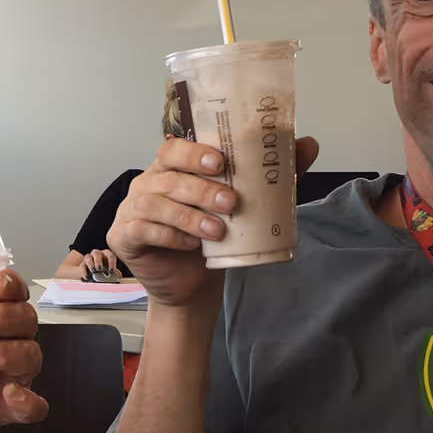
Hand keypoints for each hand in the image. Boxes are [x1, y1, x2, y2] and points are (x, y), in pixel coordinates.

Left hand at [0, 269, 47, 432]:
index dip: (11, 282)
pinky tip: (9, 394)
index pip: (13, 291)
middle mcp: (14, 339)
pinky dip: (27, 400)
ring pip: (30, 355)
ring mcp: (19, 373)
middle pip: (24, 318)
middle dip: (0, 317)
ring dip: (5, 352)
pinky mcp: (16, 406)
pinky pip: (35, 404)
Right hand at [80, 248, 118, 280]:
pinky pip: (82, 266)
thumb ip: (115, 273)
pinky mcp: (82, 264)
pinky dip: (84, 272)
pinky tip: (87, 277)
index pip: (110, 256)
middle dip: (98, 261)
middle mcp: (97, 254)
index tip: (112, 271)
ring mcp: (89, 258)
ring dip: (90, 264)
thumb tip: (118, 276)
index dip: (111, 263)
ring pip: (88, 257)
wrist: (93, 271)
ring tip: (93, 271)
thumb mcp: (110, 270)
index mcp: (106, 255)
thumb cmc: (104, 269)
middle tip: (99, 268)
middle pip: (96, 253)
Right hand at [106, 136, 316, 308]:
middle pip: (168, 175)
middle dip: (200, 188)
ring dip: (189, 216)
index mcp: (171, 169)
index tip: (222, 161)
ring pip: (156, 203)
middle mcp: (147, 184)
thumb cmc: (212, 242)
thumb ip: (273, 177)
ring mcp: (131, 209)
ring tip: (217, 231)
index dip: (195, 151)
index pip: (175, 148)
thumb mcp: (247, 208)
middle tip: (231, 202)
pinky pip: (144, 230)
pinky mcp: (124, 236)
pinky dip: (170, 236)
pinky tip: (191, 245)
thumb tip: (308, 144)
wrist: (193, 289)